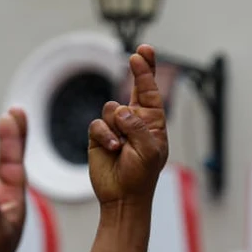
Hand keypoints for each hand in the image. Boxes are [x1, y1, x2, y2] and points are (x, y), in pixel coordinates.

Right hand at [87, 45, 168, 205]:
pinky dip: (105, 135)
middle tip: (138, 54)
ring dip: (117, 126)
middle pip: (134, 88)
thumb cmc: (141, 176)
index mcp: (153, 122)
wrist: (122, 197)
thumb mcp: (149, 152)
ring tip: (122, 146)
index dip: (146, 72)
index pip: (150, 92)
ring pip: (112, 108)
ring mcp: (116, 126)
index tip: (142, 54)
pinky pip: (98, 124)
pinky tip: (112, 149)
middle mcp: (135, 120)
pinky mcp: (99, 135)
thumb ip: (138, 128)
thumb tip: (122, 111)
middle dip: (138, 70)